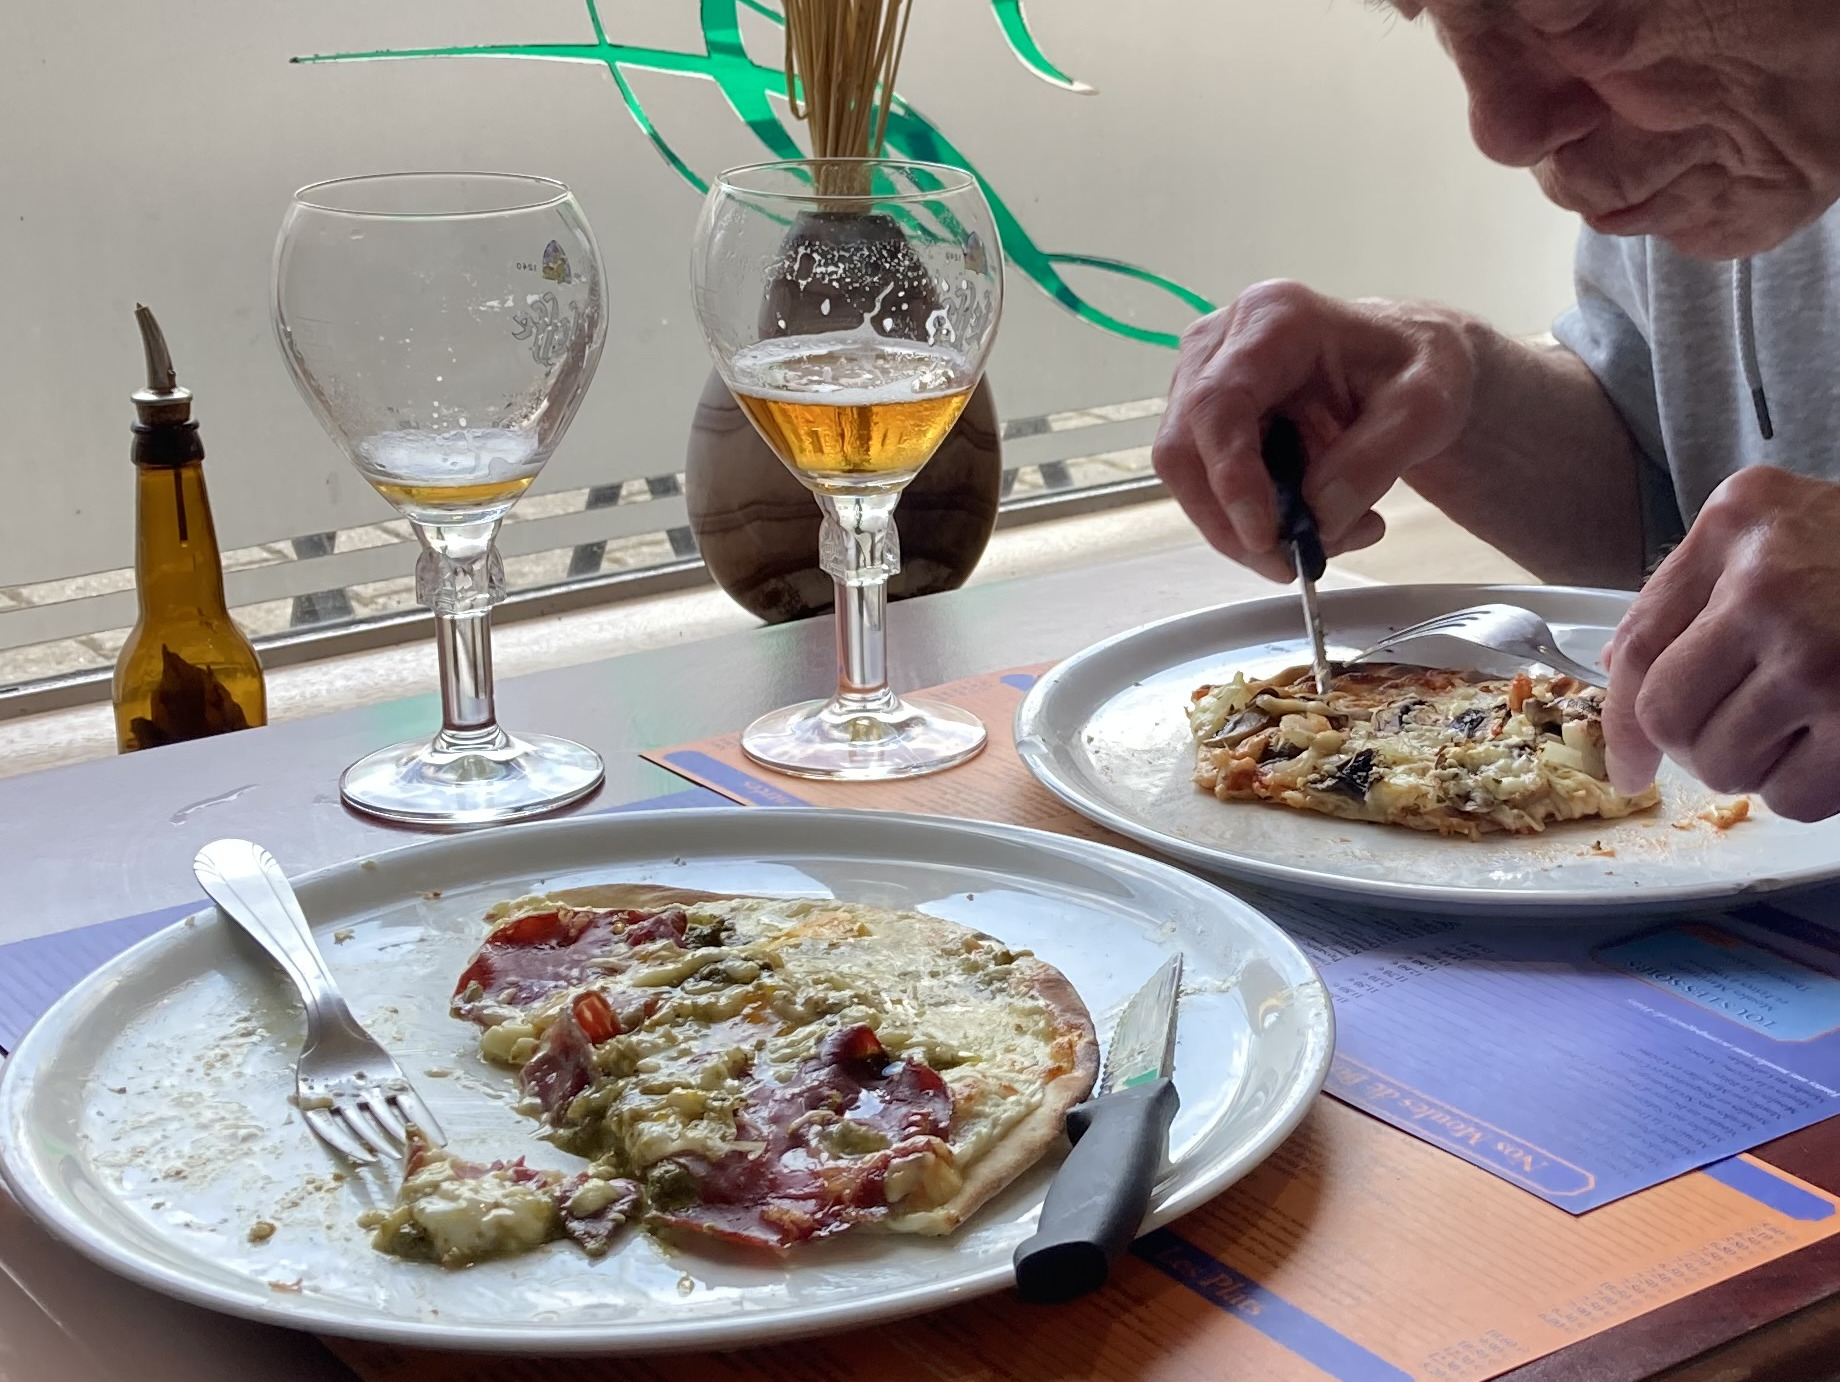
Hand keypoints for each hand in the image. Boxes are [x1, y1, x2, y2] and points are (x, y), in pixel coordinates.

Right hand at [1151, 280, 1477, 581]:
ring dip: (1245, 528)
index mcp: (1273, 318)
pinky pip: (1207, 487)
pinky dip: (1252, 521)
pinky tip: (1313, 520)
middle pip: (1185, 449)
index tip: (1265, 537)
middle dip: (1231, 522)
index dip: (1230, 477)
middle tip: (1291, 563)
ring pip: (1190, 478)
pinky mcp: (1205, 421)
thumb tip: (1319, 516)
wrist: (1410, 366)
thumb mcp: (1424, 409)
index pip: (1219, 404)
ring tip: (1329, 536)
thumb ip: (1373, 460)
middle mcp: (1220, 343)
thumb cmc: (1417, 368)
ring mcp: (1203, 381)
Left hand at [1602, 466, 1839, 821]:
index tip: (1625, 762)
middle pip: (1670, 718)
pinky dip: (1806, 788)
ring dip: (1757, 765)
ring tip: (1804, 724)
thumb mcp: (1773, 531)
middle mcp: (1769, 585)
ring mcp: (1821, 654)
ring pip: (1728, 765)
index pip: (1639, 645)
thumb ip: (1693, 590)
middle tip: (1736, 737)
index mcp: (1736, 525)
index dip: (1620, 721)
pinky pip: (1793, 796)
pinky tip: (1835, 742)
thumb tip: (1617, 671)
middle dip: (1694, 746)